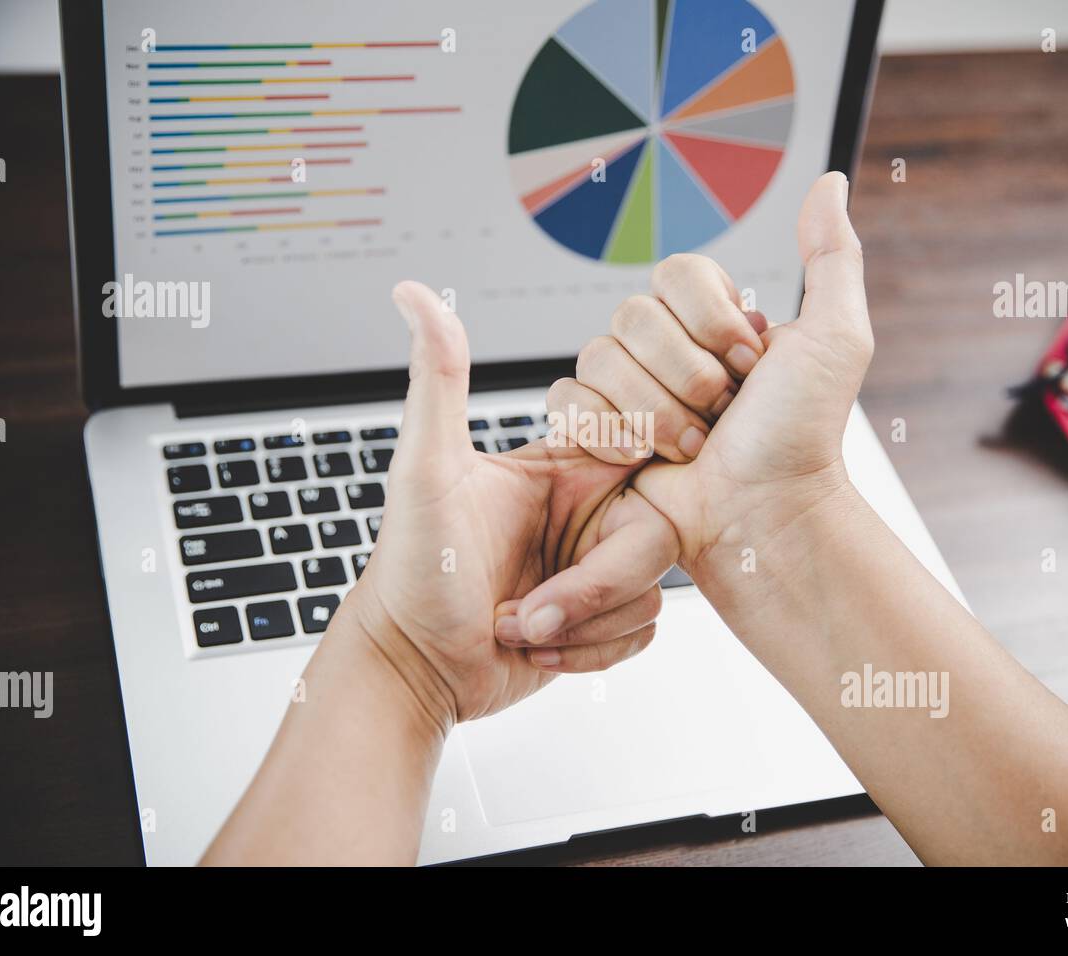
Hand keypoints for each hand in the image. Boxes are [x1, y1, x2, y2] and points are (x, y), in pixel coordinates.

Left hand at [337, 281, 678, 730]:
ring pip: (651, 592)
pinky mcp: (604, 620)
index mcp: (564, 470)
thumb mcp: (426, 468)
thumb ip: (438, 378)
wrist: (411, 666)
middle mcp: (589, 515)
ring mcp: (597, 569)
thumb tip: (413, 293)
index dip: (630, 491)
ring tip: (517, 623)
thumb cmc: (411, 569)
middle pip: (656, 538)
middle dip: (592, 588)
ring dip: (582, 626)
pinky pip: (643, 632)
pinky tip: (536, 648)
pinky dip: (590, 652)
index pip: (642, 454)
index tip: (594, 517)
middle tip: (527, 607)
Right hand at [542, 171, 871, 576]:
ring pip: (598, 356)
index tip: (750, 365)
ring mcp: (626, 387)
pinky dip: (608, 430)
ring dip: (654, 410)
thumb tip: (828, 181)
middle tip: (724, 413)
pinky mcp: (594, 429)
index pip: (675, 272)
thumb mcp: (835, 338)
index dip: (710, 320)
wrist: (763, 516)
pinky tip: (644, 457)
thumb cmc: (802, 437)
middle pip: (632, 315)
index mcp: (711, 319)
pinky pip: (566, 398)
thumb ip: (831, 256)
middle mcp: (665, 347)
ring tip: (694, 445)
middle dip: (686, 373)